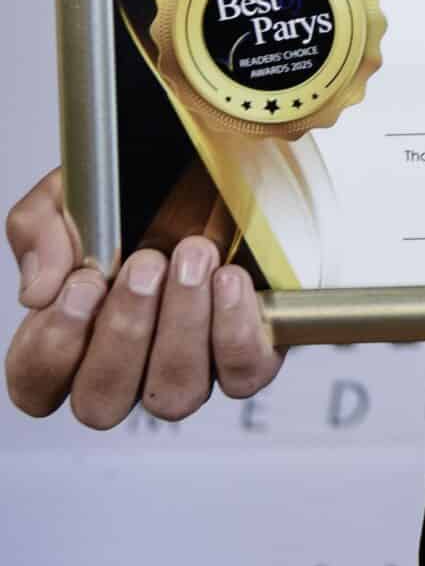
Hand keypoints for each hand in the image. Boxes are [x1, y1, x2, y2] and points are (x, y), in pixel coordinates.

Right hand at [5, 167, 282, 426]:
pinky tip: (229, 278)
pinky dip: (234, 329)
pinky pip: (241, 374)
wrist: (220, 162)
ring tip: (192, 254)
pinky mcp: (246, 356)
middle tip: (145, 264)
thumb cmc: (145, 184)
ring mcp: (189, 368)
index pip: (37, 385)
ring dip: (182, 322)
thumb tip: (38, 291)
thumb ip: (39, 229)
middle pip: (101, 402)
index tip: (83, 283)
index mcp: (74, 335)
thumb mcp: (75, 189)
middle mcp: (129, 366)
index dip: (53, 347)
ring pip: (174, 394)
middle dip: (123, 332)